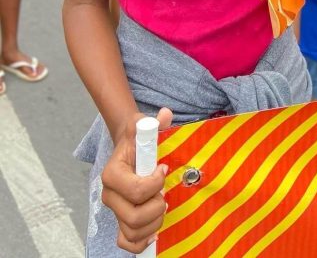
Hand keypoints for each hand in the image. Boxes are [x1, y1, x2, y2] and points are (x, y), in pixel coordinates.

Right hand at [101, 108, 172, 253]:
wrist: (130, 149)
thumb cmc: (139, 140)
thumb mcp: (145, 128)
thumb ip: (156, 122)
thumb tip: (166, 115)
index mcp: (112, 174)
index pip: (136, 190)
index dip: (155, 183)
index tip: (163, 168)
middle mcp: (110, 195)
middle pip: (134, 217)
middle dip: (157, 206)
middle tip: (165, 192)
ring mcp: (115, 210)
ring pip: (132, 232)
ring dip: (154, 222)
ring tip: (162, 206)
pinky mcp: (120, 220)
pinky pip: (126, 242)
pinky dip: (141, 242)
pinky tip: (155, 230)